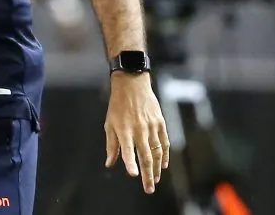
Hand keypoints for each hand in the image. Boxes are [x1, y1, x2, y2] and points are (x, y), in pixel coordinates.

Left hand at [104, 73, 169, 193]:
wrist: (132, 85)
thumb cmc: (118, 106)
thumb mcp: (109, 124)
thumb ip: (111, 145)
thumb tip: (109, 163)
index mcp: (124, 130)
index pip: (128, 150)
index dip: (130, 163)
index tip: (133, 175)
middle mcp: (139, 130)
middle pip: (145, 156)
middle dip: (147, 174)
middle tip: (149, 188)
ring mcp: (151, 127)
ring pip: (157, 152)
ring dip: (157, 168)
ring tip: (155, 180)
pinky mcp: (160, 123)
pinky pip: (165, 143)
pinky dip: (165, 155)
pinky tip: (163, 165)